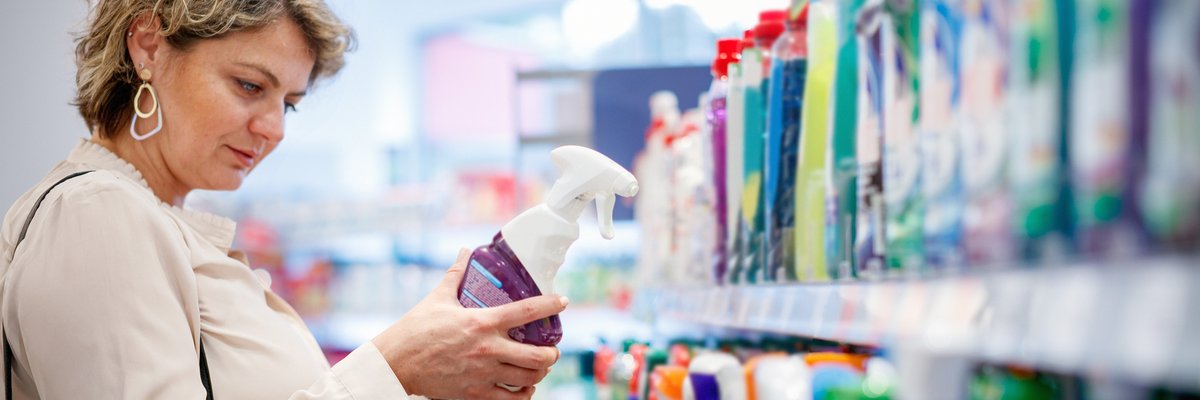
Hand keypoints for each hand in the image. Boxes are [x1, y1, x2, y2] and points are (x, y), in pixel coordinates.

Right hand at [372, 249, 568, 398]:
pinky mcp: (475, 394)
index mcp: (482, 321)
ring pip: (528, 378)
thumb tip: (464, 251)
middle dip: (551, 354)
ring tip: (540, 368)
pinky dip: (523, 395)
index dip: (550, 305)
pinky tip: (523, 388)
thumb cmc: (416, 328)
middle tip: (552, 350)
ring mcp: (483, 374)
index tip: (563, 302)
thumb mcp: (438, 297)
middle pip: (537, 356)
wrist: (397, 362)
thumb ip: (456, 275)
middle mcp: (488, 349)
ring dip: (540, 373)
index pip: (527, 311)